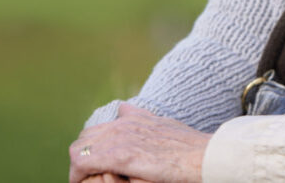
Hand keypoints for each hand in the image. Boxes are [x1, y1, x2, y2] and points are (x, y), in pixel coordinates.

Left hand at [70, 103, 211, 182]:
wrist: (205, 156)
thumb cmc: (189, 147)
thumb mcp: (163, 125)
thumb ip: (141, 118)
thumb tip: (123, 109)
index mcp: (132, 119)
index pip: (95, 131)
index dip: (92, 149)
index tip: (96, 168)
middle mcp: (123, 125)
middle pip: (84, 139)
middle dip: (83, 158)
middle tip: (91, 178)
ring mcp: (121, 139)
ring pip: (79, 150)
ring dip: (80, 168)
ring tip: (90, 182)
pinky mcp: (121, 156)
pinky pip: (83, 163)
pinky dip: (79, 176)